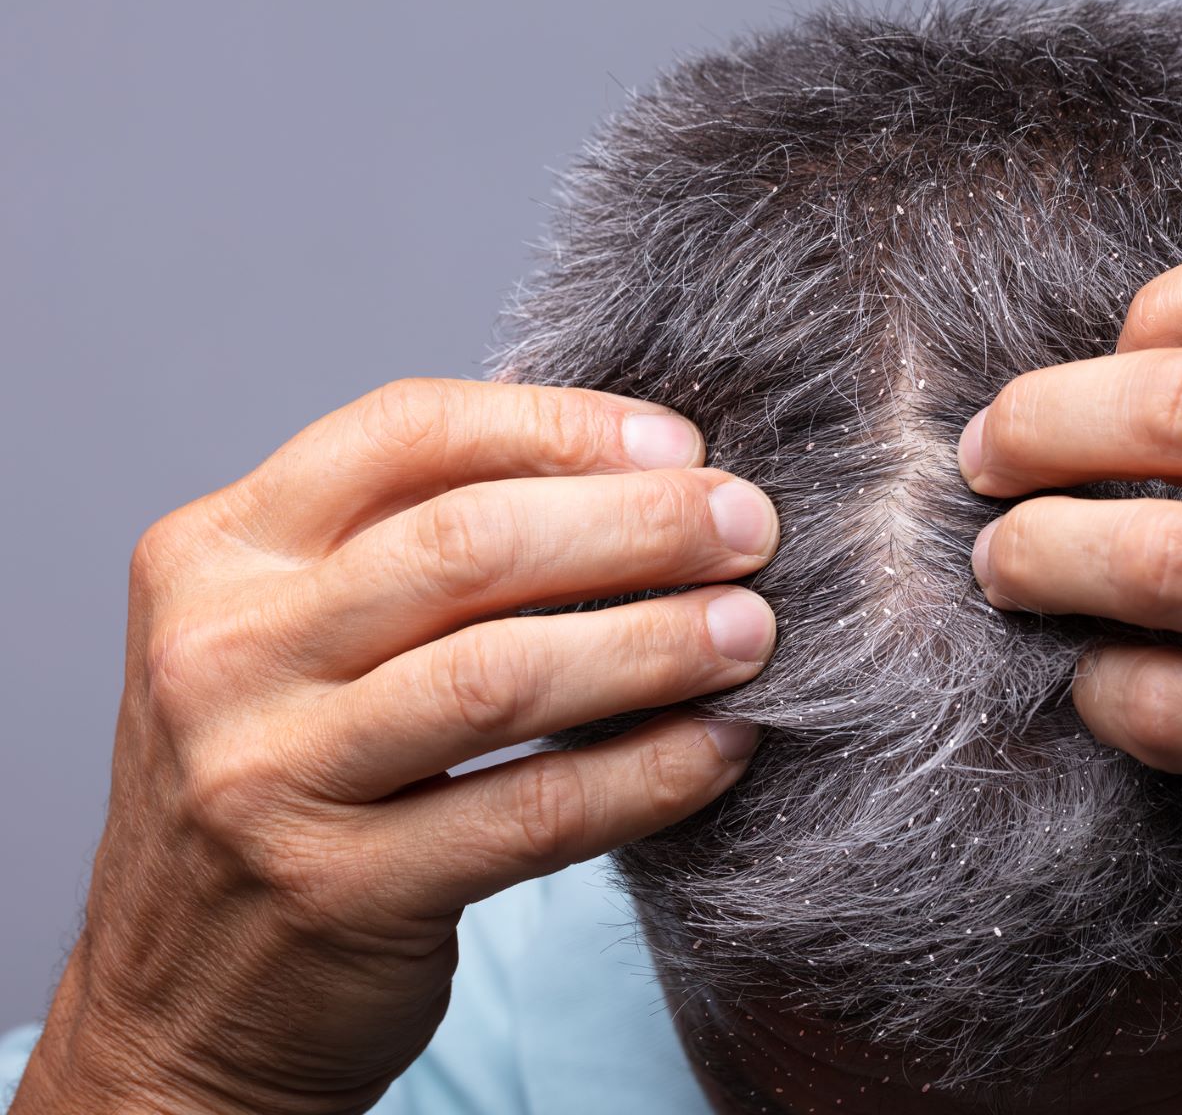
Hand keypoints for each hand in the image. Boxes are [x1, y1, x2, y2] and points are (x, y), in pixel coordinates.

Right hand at [12, 380, 779, 1113]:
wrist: (181, 1002)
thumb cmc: (281, 784)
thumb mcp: (292, 640)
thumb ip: (410, 553)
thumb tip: (635, 475)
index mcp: (214, 554)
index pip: (405, 434)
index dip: (560, 426)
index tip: (680, 444)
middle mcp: (221, 654)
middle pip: (469, 543)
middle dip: (637, 524)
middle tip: (749, 528)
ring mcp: (266, 779)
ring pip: (503, 675)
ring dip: (657, 642)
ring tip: (752, 632)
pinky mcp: (339, 893)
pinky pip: (534, 810)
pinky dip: (648, 772)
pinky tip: (721, 745)